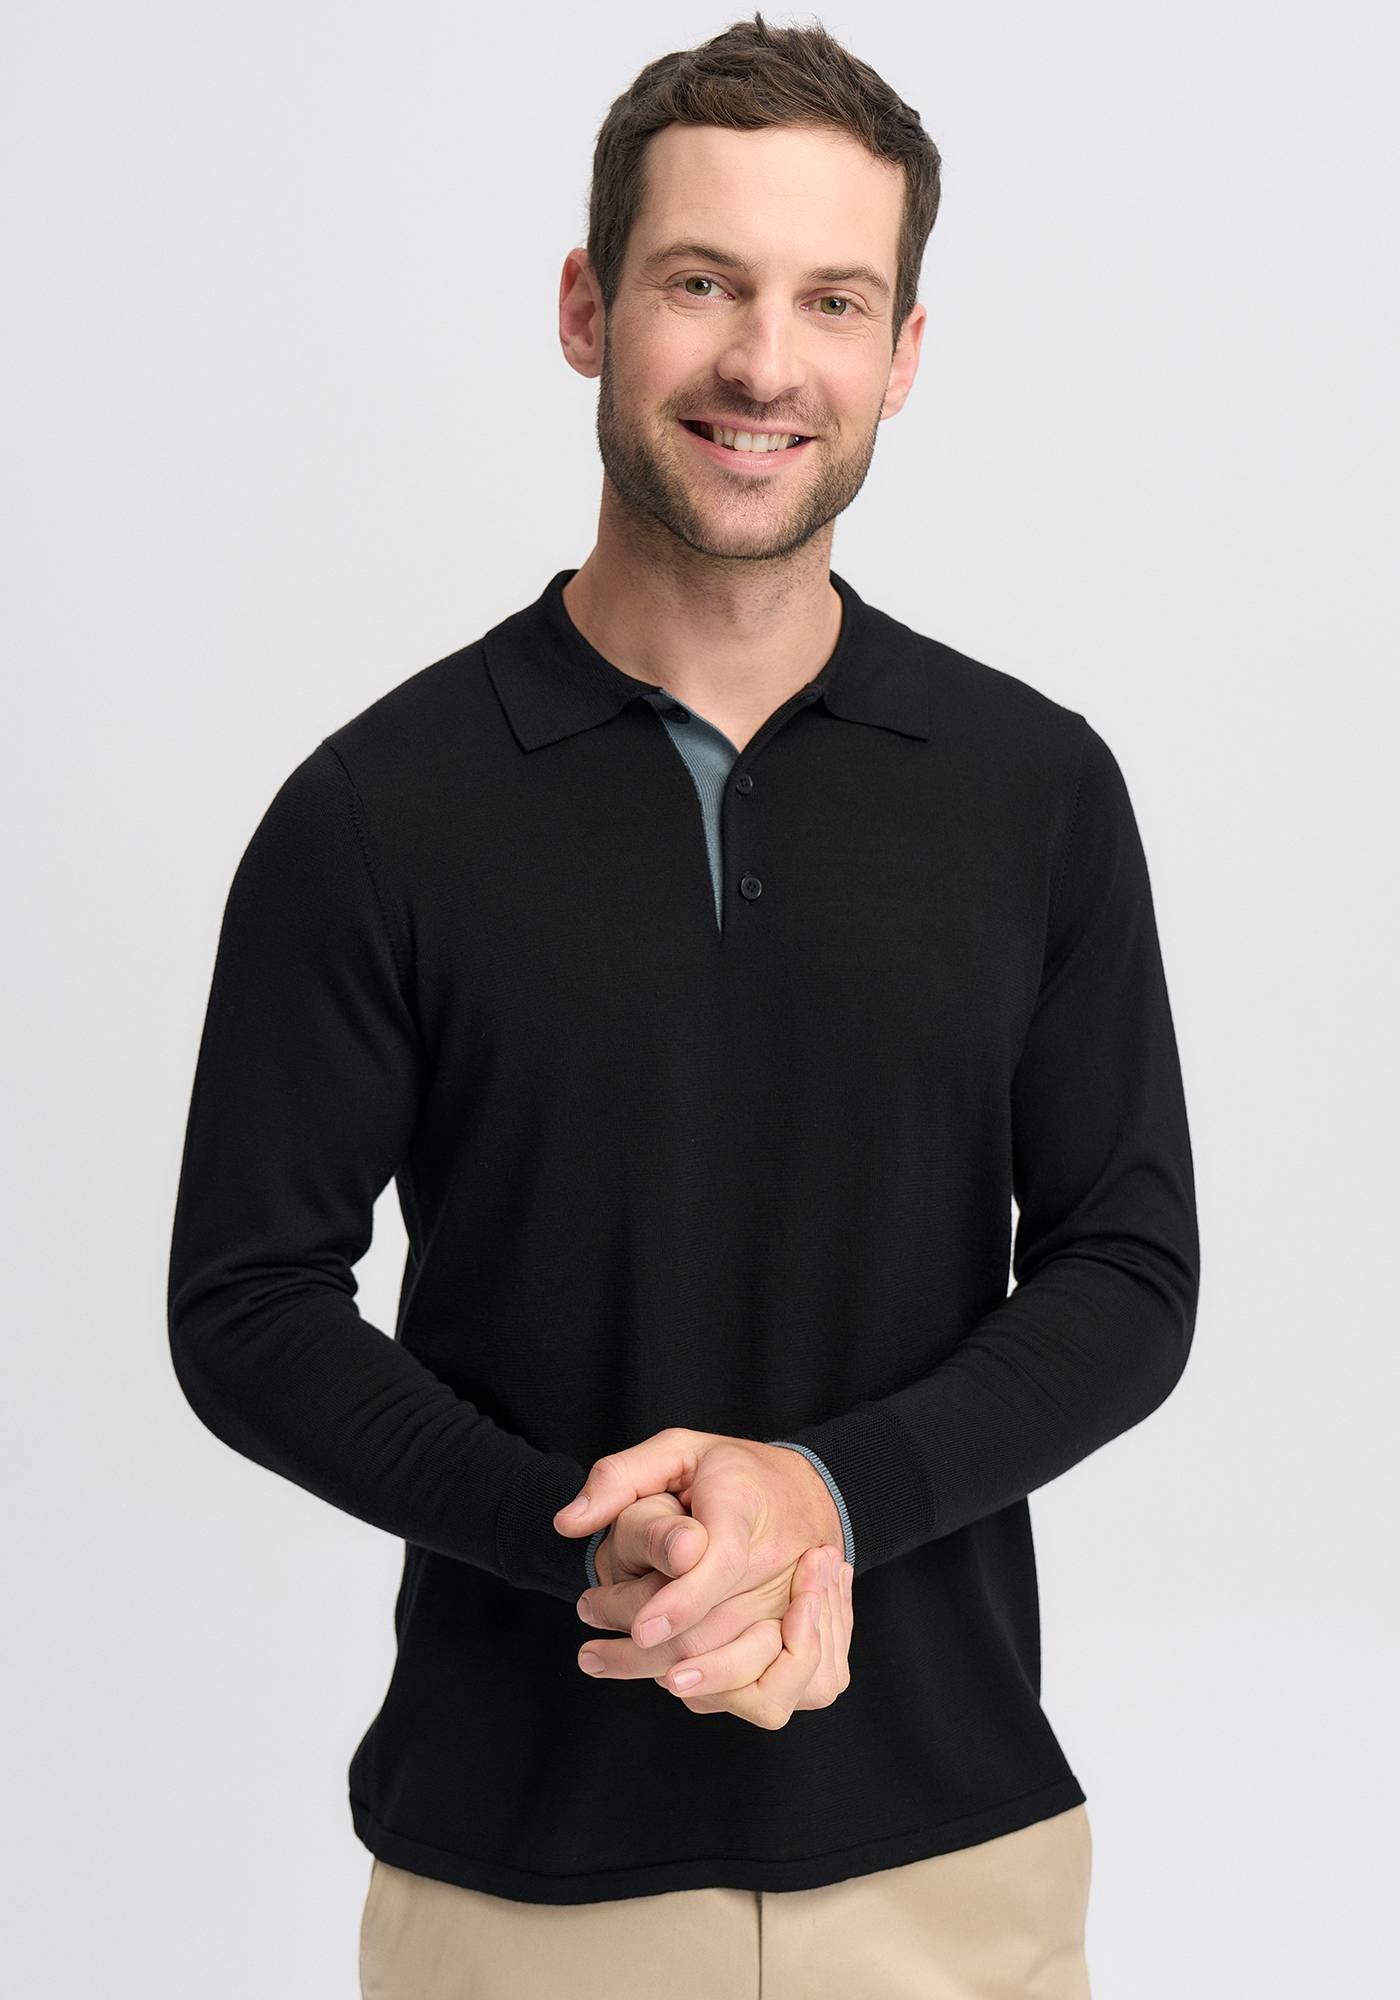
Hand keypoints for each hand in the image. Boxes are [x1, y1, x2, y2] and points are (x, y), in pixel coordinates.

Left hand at [554, 1430, 852, 1696]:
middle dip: (646, 1654)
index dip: (682, 1601)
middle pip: (715, 1627)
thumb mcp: (677, 1450)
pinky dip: (710, 1689)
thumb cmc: (732, 1471)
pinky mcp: (797, 1632)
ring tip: (605, 1664)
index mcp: (741, 1506)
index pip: (721, 1562)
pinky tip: (667, 1676)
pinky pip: (759, 1679)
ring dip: (670, 1677)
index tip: (641, 1630)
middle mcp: (774, 1560)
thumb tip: (568, 1523)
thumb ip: (618, 1478)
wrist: (812, 1491)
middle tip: (587, 1653)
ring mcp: (790, 1602)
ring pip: (735, 1665)